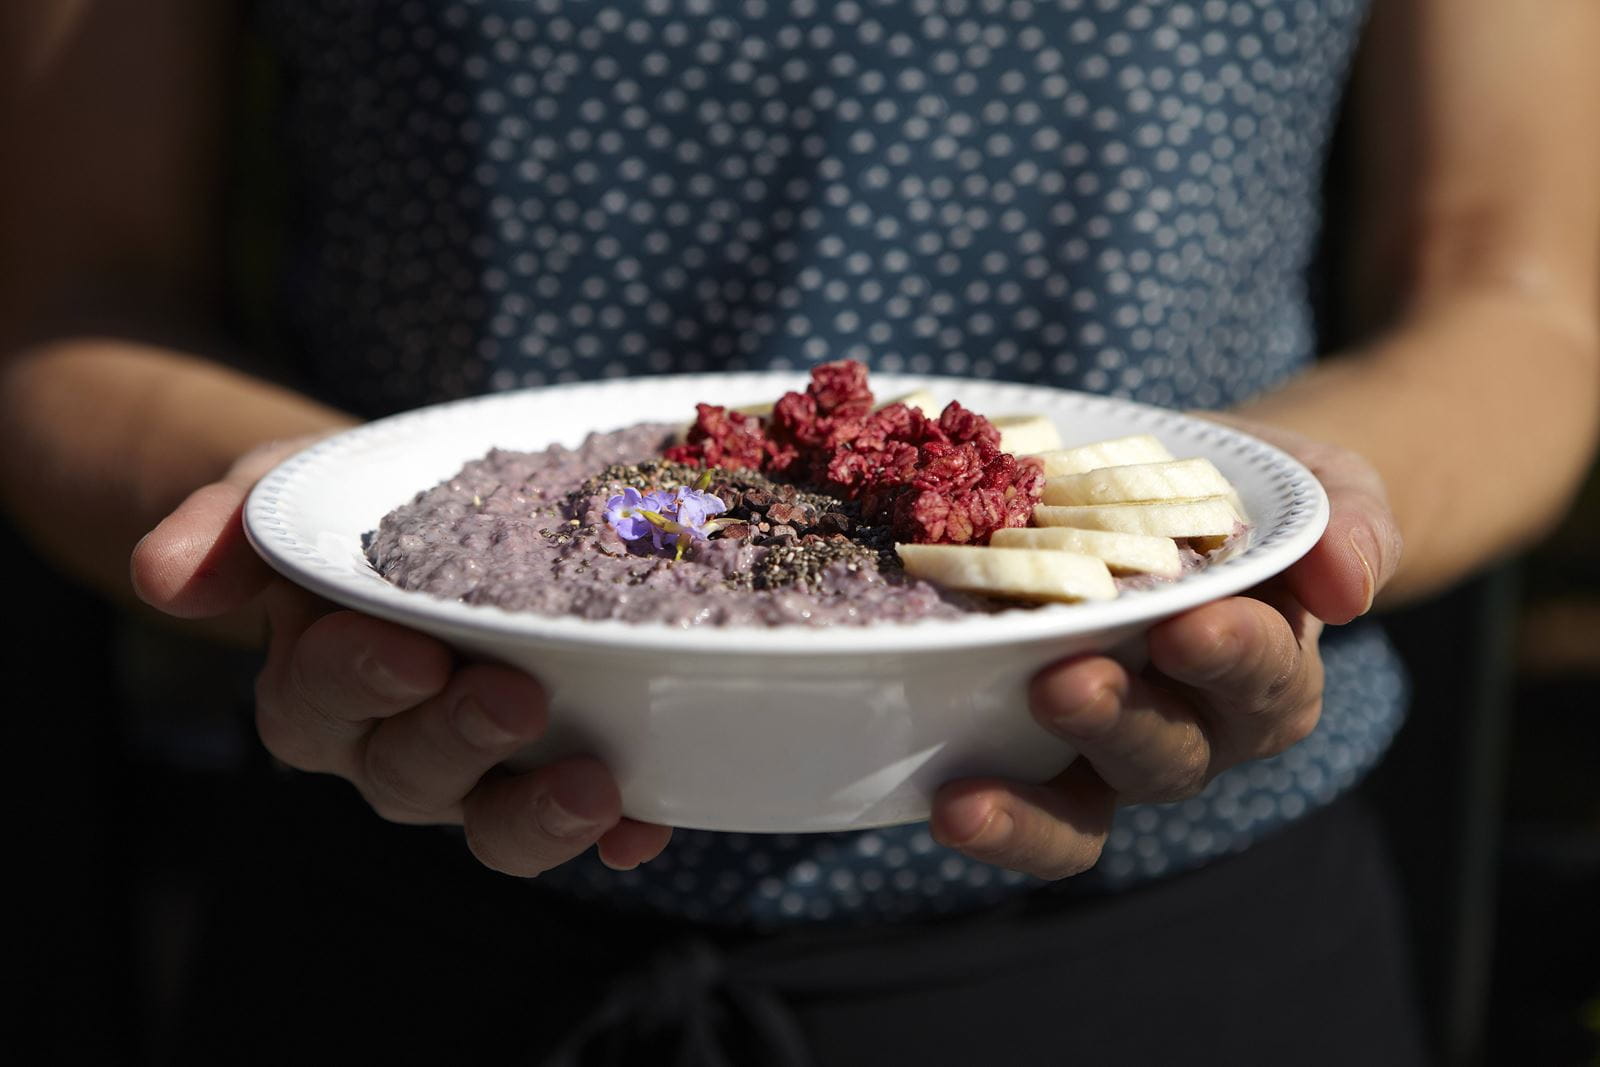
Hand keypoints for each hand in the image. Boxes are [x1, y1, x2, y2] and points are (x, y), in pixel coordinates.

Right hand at [131, 437, 671, 874]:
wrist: (431, 520)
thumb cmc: (347, 511)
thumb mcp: (281, 493)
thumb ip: (225, 529)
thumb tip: (161, 576)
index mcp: (316, 688)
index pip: (320, 700)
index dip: (362, 681)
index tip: (415, 651)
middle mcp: (391, 746)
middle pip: (408, 772)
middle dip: (461, 741)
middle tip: (519, 700)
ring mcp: (475, 773)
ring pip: (491, 821)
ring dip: (538, 816)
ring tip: (595, 790)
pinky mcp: (551, 772)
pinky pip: (584, 822)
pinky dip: (619, 831)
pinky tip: (649, 827)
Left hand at [929, 421, 1402, 878]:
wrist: (1182, 503)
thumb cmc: (1256, 499)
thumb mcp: (1321, 485)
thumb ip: (1348, 521)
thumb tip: (1347, 586)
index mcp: (1271, 670)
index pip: (1264, 676)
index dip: (1231, 658)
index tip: (1185, 627)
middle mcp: (1197, 730)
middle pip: (1170, 752)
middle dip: (1118, 723)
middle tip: (1063, 685)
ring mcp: (1113, 754)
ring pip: (1089, 808)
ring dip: (1034, 807)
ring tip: (970, 799)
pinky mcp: (1043, 760)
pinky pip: (1027, 809)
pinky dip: (993, 818)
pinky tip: (941, 802)